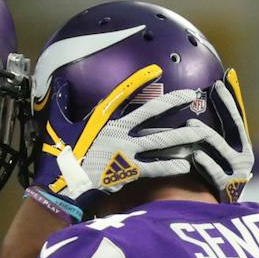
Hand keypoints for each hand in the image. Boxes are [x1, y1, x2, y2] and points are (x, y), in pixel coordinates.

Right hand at [31, 86, 217, 204]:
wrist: (62, 187)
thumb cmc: (59, 157)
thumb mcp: (58, 125)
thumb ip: (61, 102)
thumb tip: (59, 82)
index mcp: (103, 119)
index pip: (124, 94)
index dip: (140, 81)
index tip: (157, 70)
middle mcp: (118, 132)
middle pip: (151, 114)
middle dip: (173, 103)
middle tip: (192, 96)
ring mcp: (126, 152)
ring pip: (159, 141)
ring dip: (180, 137)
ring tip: (200, 133)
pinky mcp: (128, 172)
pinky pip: (154, 168)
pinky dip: (169, 166)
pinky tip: (186, 165)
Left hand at [190, 80, 253, 202]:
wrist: (220, 216)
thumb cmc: (215, 184)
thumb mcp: (219, 162)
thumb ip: (215, 141)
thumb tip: (197, 116)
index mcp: (243, 149)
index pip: (236, 118)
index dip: (228, 100)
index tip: (219, 82)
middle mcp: (244, 158)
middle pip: (229, 127)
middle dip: (218, 109)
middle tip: (201, 94)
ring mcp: (235, 172)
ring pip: (216, 145)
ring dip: (201, 133)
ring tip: (187, 124)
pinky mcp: (225, 186)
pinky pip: (211, 168)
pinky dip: (203, 161)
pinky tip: (194, 155)